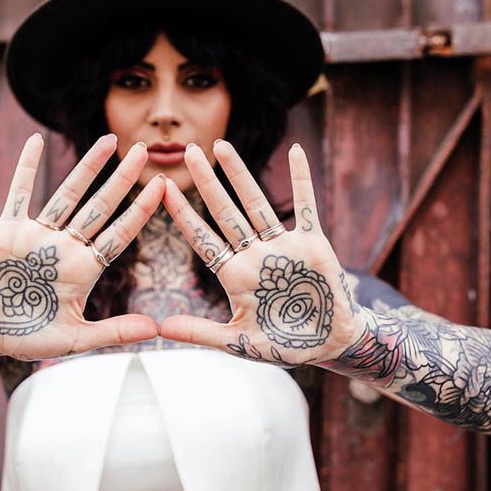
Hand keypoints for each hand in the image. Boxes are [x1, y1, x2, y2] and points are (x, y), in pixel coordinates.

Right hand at [0, 133, 164, 360]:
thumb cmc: (30, 338)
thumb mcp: (75, 340)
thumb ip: (113, 332)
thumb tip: (155, 330)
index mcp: (85, 269)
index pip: (120, 233)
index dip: (141, 210)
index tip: (163, 185)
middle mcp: (66, 246)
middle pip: (101, 206)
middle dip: (123, 178)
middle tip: (144, 149)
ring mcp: (38, 235)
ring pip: (68, 194)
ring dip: (88, 167)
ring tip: (110, 140)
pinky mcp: (8, 230)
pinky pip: (19, 193)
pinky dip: (26, 168)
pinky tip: (36, 140)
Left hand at [159, 140, 358, 366]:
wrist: (330, 345)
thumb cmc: (284, 345)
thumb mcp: (239, 341)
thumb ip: (201, 332)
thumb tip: (161, 328)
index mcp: (234, 275)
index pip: (202, 238)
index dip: (182, 214)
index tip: (160, 188)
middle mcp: (254, 254)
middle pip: (224, 211)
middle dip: (206, 182)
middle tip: (189, 150)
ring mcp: (283, 245)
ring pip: (257, 203)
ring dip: (240, 174)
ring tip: (222, 145)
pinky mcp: (313, 243)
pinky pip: (307, 205)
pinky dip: (302, 179)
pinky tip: (294, 150)